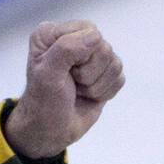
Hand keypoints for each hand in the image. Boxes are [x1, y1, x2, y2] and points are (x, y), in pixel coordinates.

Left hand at [6, 20, 124, 157]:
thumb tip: (96, 36)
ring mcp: (90, 56)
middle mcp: (72, 39)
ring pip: (115, 63)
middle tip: (71, 84)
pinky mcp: (103, 73)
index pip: (90, 32)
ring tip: (77, 91)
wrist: (50, 130)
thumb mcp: (47, 74)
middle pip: (105, 48)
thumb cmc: (43, 103)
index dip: (82, 56)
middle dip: (89, 74)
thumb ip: (67, 49)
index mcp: (53, 33)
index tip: (64, 73)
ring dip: (96, 85)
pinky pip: (120, 77)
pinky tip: (88, 96)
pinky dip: (104, 92)